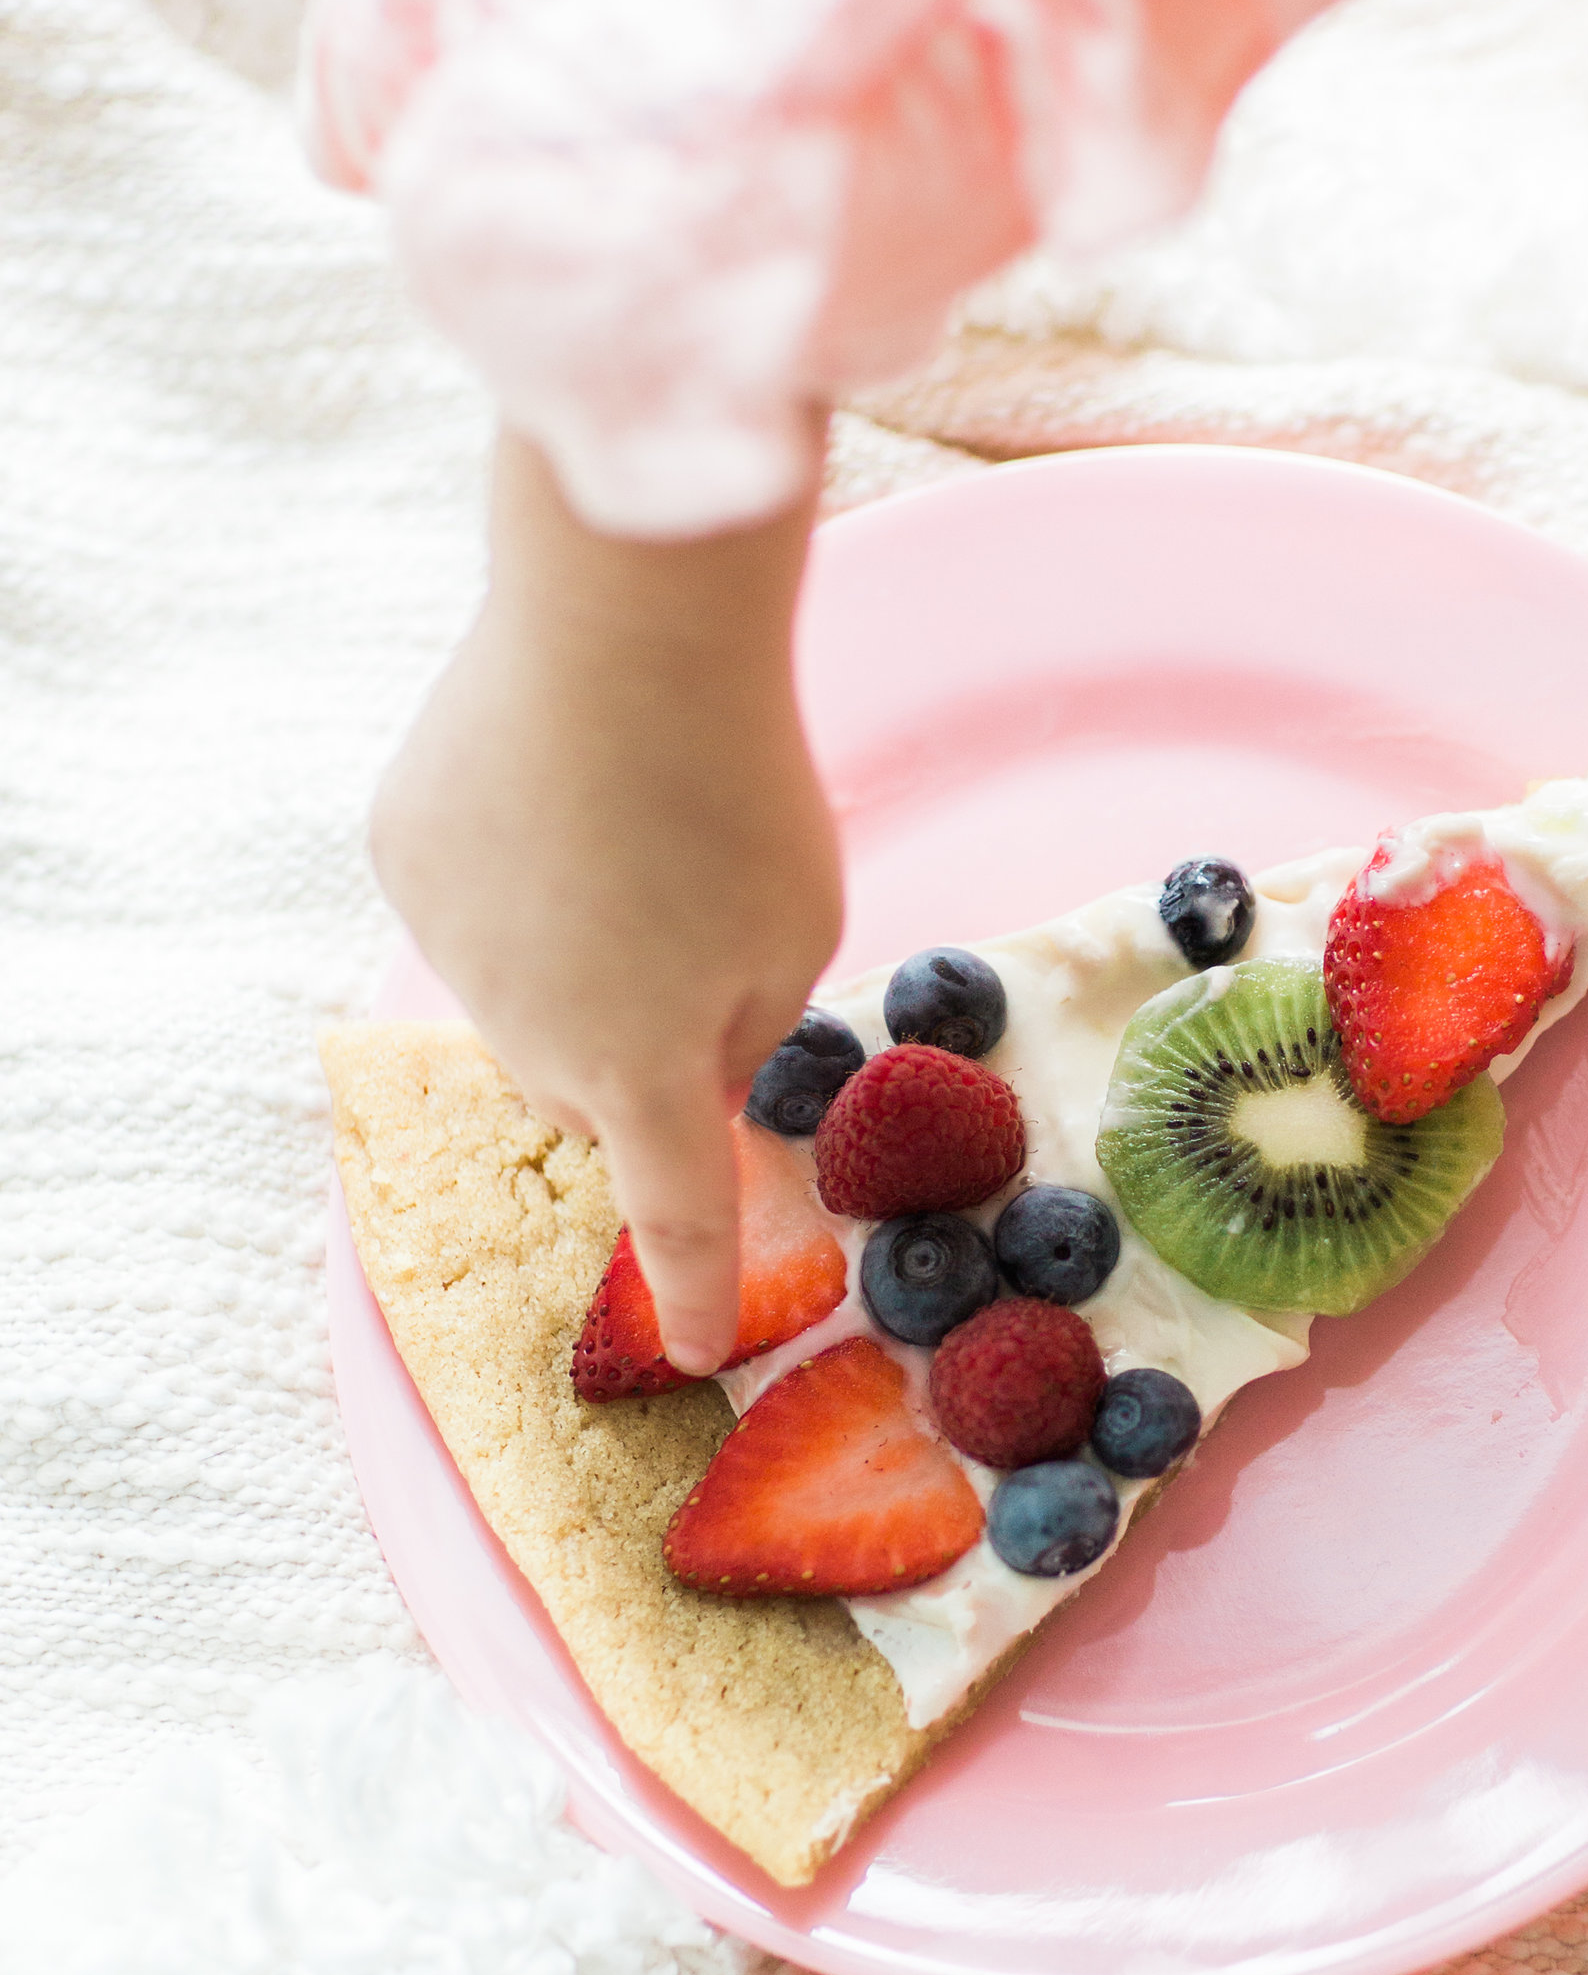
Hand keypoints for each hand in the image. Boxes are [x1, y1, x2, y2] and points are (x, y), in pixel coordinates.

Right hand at [372, 427, 840, 1373]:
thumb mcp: (798, 929)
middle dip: (639, 1059)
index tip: (694, 1350)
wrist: (619, 625)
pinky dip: (512, 872)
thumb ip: (748, 1027)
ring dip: (573, 959)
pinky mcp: (402, 852)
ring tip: (629, 836)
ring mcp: (447, 943)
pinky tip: (557, 786)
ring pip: (520, 998)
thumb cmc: (740, 782)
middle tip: (697, 948)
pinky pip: (469, 902)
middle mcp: (526, 1031)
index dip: (691, 1288)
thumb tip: (691, 1065)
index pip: (675, 1213)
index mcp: (643, 1070)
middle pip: (590, 1095)